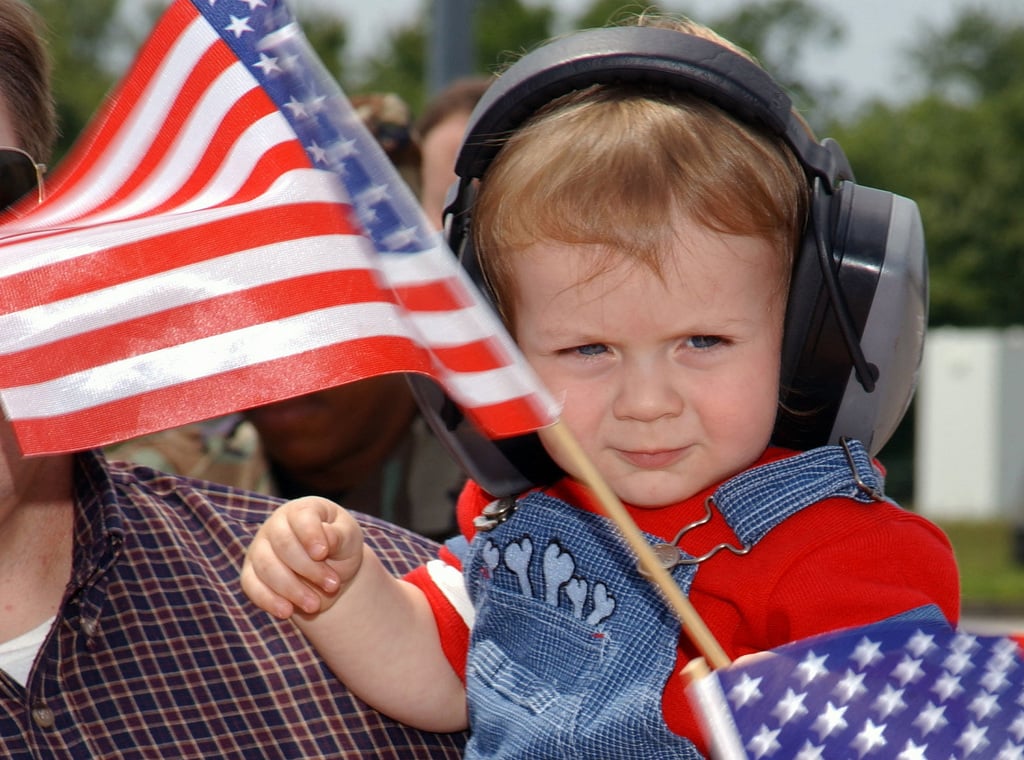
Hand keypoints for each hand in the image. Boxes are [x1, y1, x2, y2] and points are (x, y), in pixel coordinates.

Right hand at [242, 496, 363, 619]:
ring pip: (266, 567)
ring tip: (315, 605)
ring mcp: (259, 549)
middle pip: (283, 545)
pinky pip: (251, 586)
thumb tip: (325, 539)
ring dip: (292, 589)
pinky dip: (268, 600)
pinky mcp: (251, 573)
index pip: (300, 517)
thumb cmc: (340, 547)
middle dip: (309, 569)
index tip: (322, 553)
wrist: (330, 573)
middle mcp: (275, 525)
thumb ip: (339, 536)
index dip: (310, 535)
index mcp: (302, 510)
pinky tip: (287, 612)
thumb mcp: (349, 538)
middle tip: (333, 585)